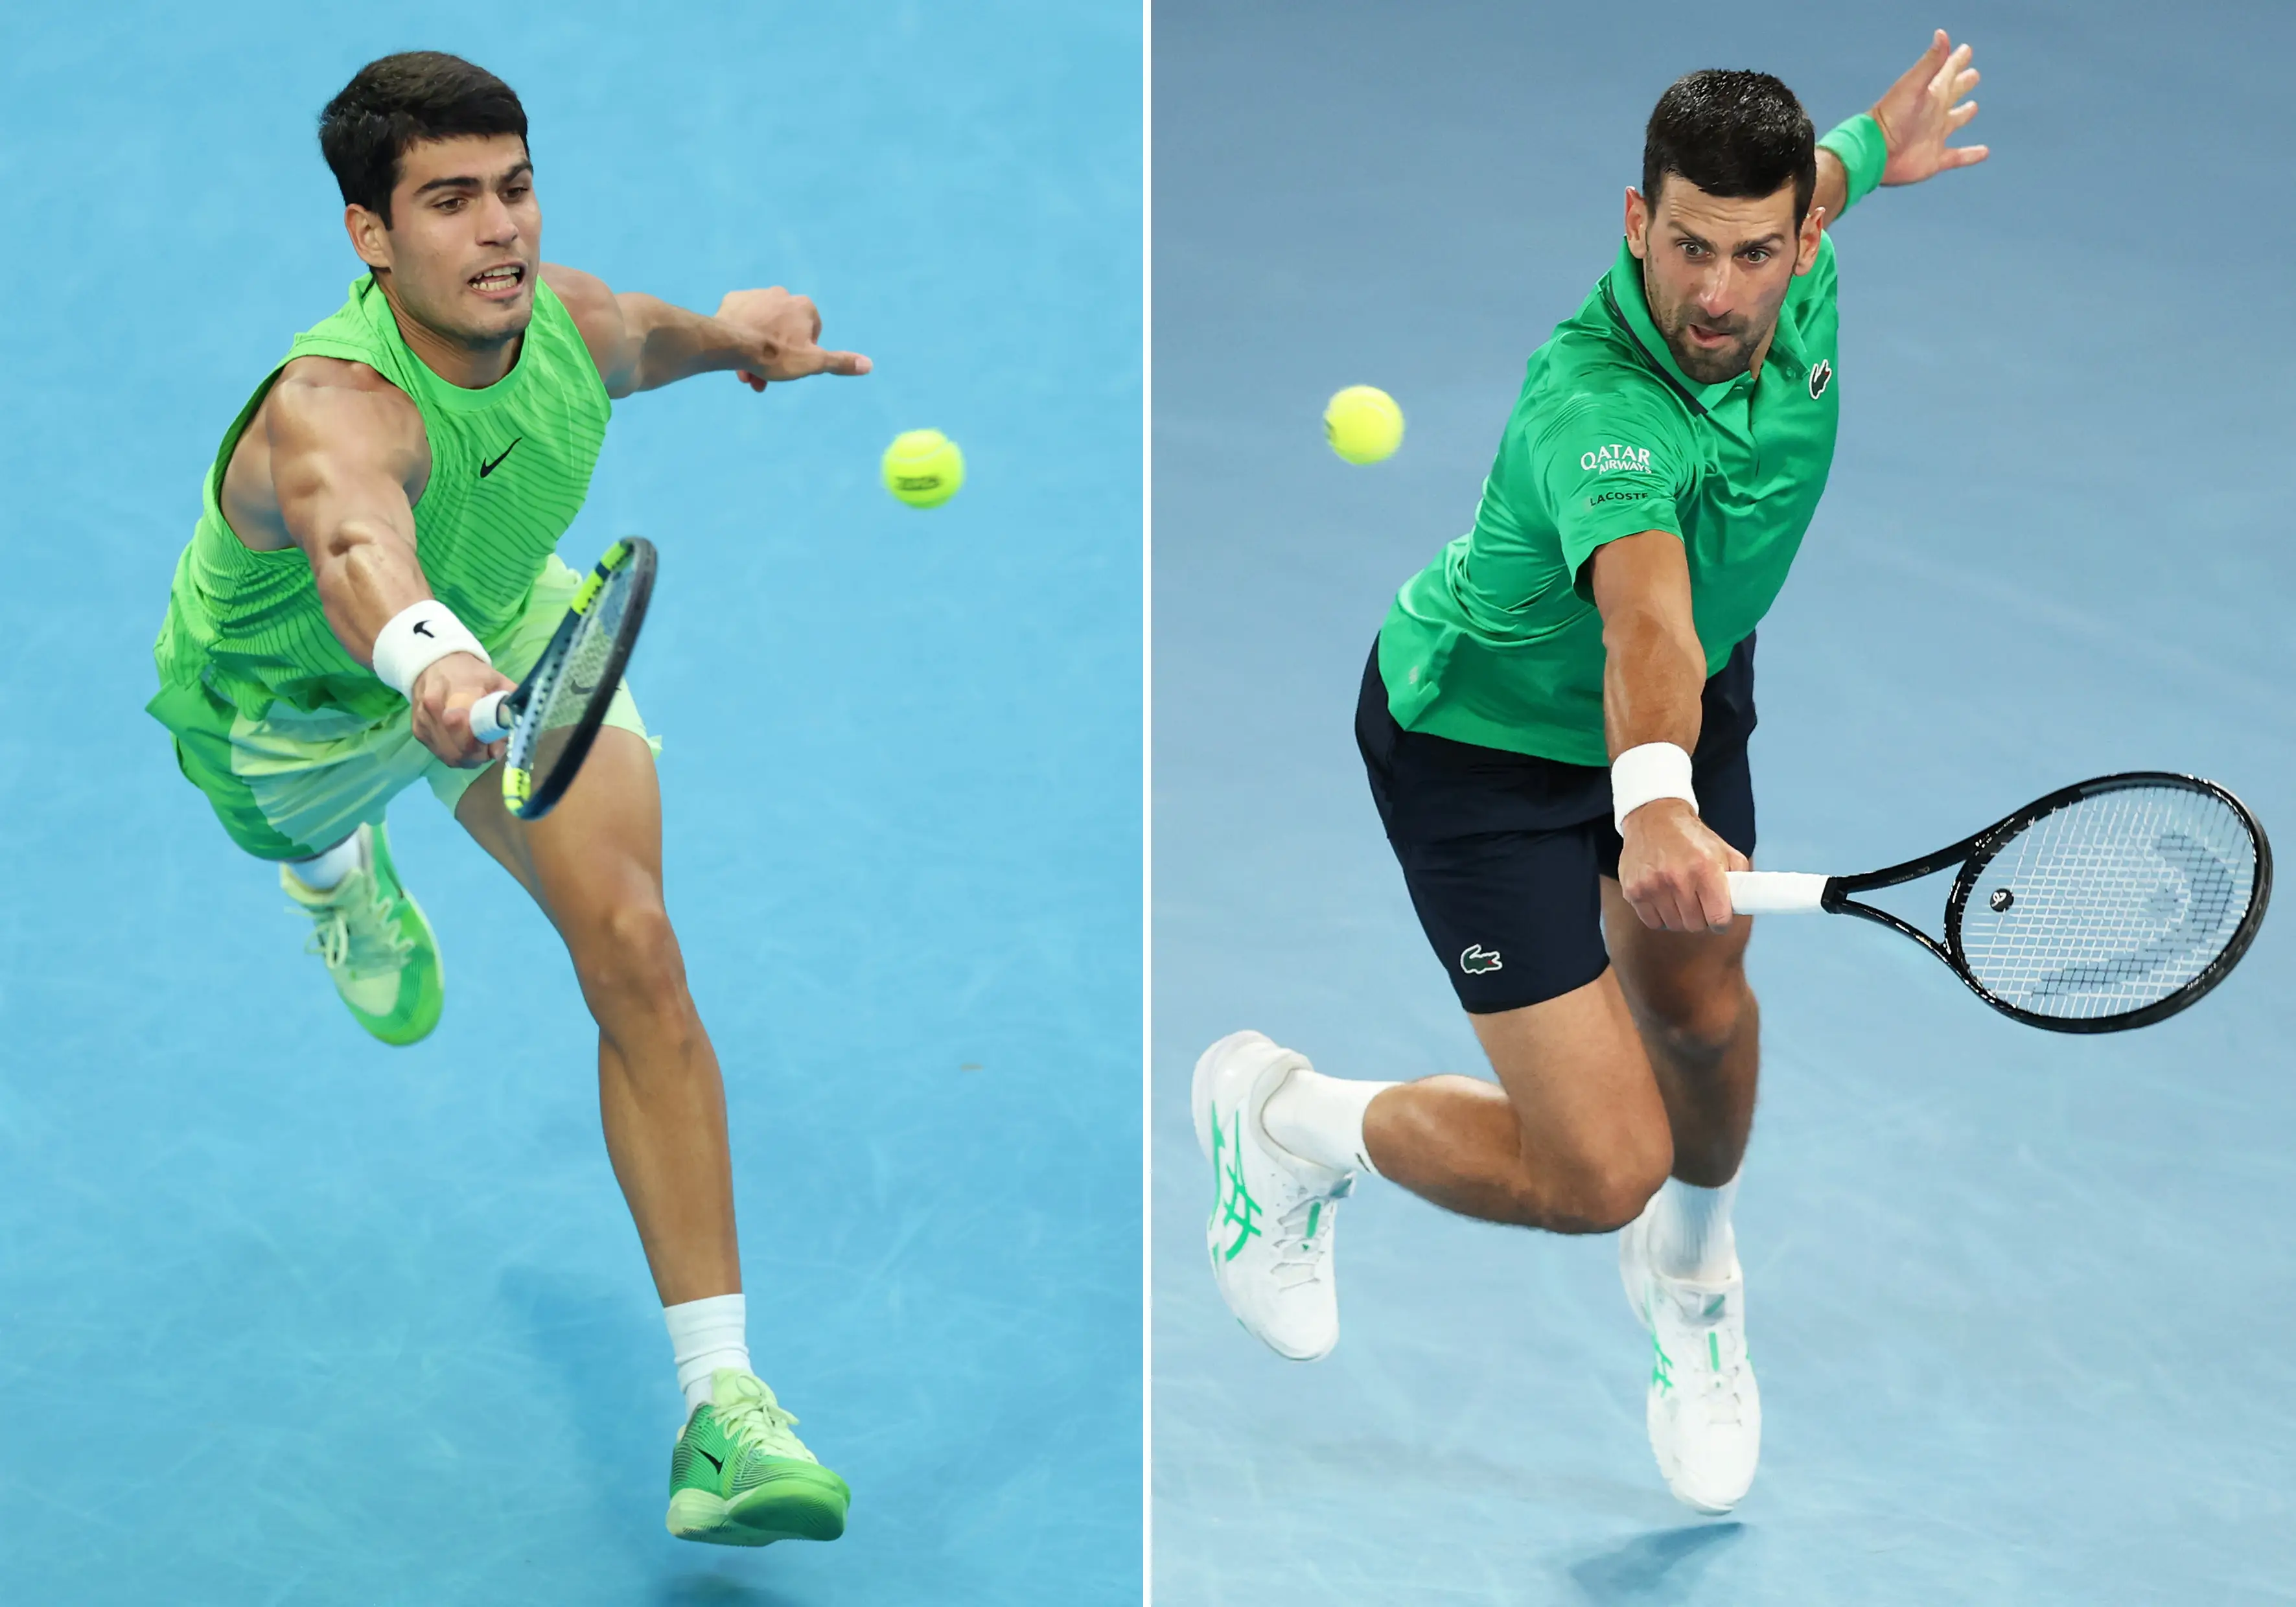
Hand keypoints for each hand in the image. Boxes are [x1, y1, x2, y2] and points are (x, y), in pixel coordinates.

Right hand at [410, 652, 515, 768]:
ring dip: (471, 757)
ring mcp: (423, 722)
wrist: (436, 665)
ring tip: (481, 744)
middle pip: (460, 749)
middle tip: (492, 746)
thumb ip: (507, 708)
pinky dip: (459, 754)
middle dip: (481, 753)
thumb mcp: (497, 682)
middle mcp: (434, 709)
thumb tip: (505, 743)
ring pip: (452, 757)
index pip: (465, 727)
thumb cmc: (471, 674)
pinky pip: (443, 755)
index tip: (497, 741)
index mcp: (455, 692)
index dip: (484, 741)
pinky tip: (466, 743)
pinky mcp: (418, 732)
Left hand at [717, 287, 872, 391]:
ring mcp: (756, 295)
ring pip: (762, 326)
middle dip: (777, 356)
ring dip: (758, 349)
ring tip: (748, 372)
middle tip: (764, 378)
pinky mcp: (733, 299)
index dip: (803, 354)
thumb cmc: (774, 354)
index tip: (791, 368)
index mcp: (805, 306)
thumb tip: (868, 365)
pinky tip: (735, 351)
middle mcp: (782, 294)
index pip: (812, 333)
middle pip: (784, 331)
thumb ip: (840, 362)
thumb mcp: (813, 363)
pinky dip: (741, 334)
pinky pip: (741, 318)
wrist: (730, 343)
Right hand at [1616, 799, 1749, 932]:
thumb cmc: (1692, 838)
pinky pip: (1652, 921)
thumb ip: (1739, 879)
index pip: (1718, 918)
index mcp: (1706, 868)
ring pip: (1674, 925)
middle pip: (1695, 925)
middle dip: (1700, 917)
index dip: (1721, 921)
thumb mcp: (1724, 851)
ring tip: (1679, 897)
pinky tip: (1662, 898)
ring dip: (1679, 916)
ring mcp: (1653, 885)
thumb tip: (1745, 905)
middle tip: (1698, 903)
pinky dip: (1659, 915)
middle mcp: (1678, 878)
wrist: (1654, 818)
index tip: (1719, 918)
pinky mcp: (1633, 890)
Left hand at [1873, 29, 1988, 185]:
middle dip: (1962, 83)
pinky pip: (1958, 157)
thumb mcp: (1913, 86)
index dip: (1956, 60)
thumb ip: (1930, 63)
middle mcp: (1934, 112)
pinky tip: (1985, 152)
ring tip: (1974, 106)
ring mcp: (1935, 135)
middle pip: (1953, 93)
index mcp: (1930, 93)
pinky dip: (1971, 155)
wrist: (1875, 152)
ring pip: (1955, 121)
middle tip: (1974, 74)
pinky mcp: (1935, 159)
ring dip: (1965, 114)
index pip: (1947, 71)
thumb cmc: (1892, 116)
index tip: (1966, 50)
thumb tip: (1942, 34)